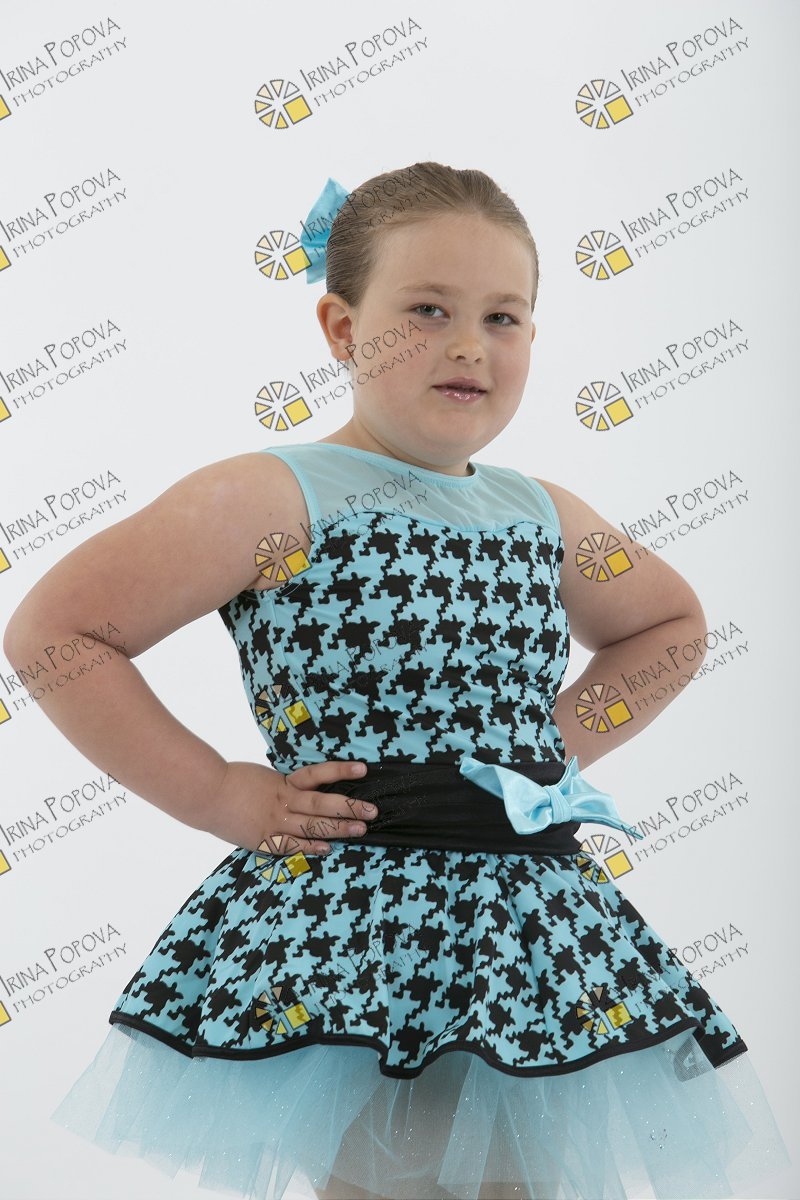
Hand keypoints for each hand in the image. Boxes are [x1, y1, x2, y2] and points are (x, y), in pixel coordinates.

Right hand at [201, 759, 377, 855]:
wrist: (205, 794)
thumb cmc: (233, 783)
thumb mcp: (264, 778)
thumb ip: (285, 786)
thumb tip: (308, 789)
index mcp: (283, 783)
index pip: (317, 774)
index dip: (340, 771)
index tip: (363, 769)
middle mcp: (282, 801)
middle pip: (322, 804)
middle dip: (349, 807)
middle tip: (372, 810)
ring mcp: (274, 822)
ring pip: (312, 826)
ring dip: (338, 829)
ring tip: (361, 829)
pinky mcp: (263, 840)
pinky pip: (291, 846)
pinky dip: (310, 848)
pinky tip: (327, 849)